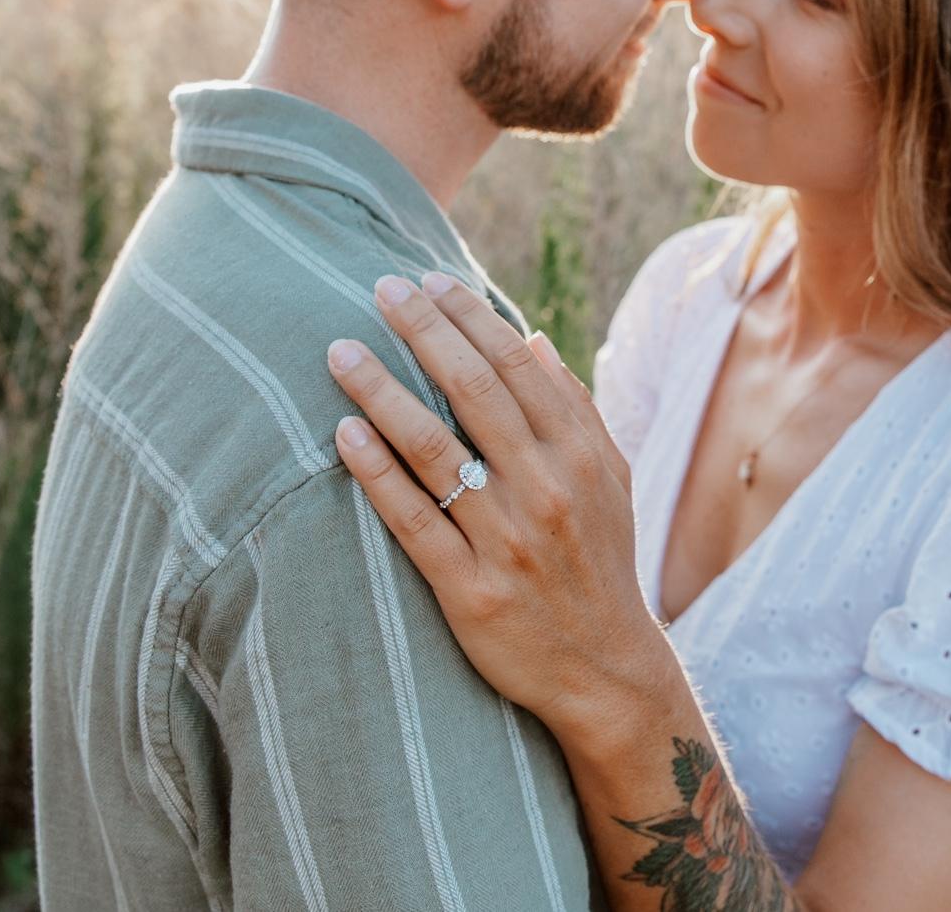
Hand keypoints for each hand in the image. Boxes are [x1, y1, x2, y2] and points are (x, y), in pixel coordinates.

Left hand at [326, 272, 668, 738]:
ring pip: (434, 449)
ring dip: (383, 392)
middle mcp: (545, 488)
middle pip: (474, 391)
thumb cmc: (600, 560)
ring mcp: (507, 540)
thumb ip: (575, 408)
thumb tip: (534, 339)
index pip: (517, 365)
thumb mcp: (611, 479)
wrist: (605, 669)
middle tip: (380, 288)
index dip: (471, 317)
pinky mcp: (470, 591)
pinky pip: (414, 521)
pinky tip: (344, 433)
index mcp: (578, 454)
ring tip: (339, 350)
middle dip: (424, 332)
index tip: (430, 281)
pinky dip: (377, 474)